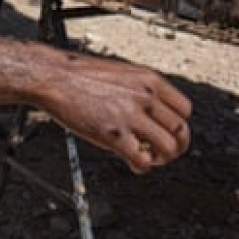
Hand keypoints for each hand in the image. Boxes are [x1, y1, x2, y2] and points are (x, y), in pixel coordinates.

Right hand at [39, 55, 191, 173]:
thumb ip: (140, 89)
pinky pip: (143, 160)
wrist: (54, 76)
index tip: (168, 132)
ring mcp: (130, 116)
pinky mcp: (114, 135)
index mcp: (149, 80)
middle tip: (163, 151)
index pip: (185, 109)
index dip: (178, 125)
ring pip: (169, 148)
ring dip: (161, 159)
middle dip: (175, 146)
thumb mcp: (121, 72)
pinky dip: (142, 166)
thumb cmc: (79, 74)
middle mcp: (145, 97)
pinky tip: (132, 162)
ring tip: (148, 158)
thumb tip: (152, 110)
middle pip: (181, 131)